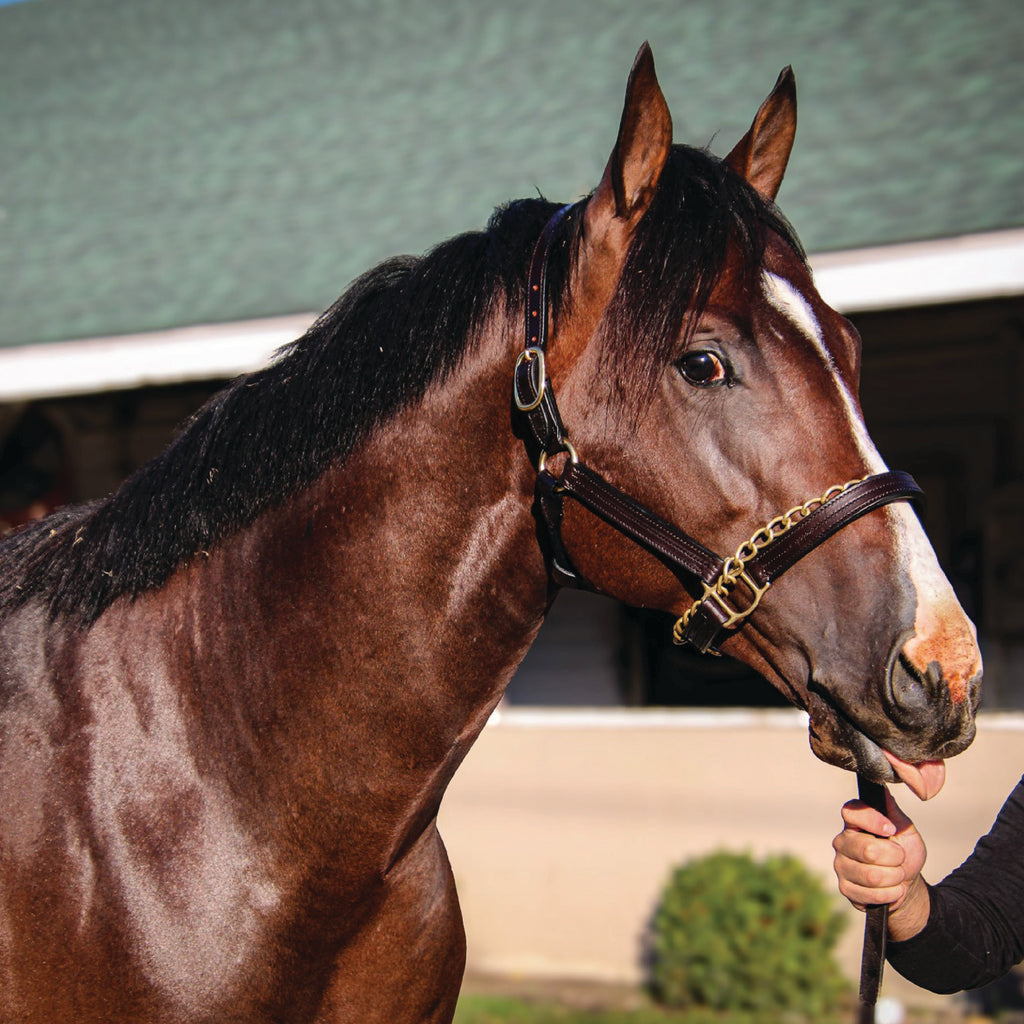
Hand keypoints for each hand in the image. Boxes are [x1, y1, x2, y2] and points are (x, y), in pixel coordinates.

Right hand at [832, 790, 930, 940]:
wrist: (905, 885)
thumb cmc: (904, 853)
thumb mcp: (905, 830)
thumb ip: (893, 811)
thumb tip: (883, 789)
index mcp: (854, 823)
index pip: (852, 812)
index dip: (873, 820)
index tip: (891, 830)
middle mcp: (842, 841)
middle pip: (867, 849)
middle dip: (895, 858)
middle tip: (899, 858)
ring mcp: (841, 865)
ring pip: (872, 874)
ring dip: (894, 877)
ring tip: (896, 874)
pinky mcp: (845, 887)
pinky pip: (871, 893)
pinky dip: (890, 893)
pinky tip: (891, 889)